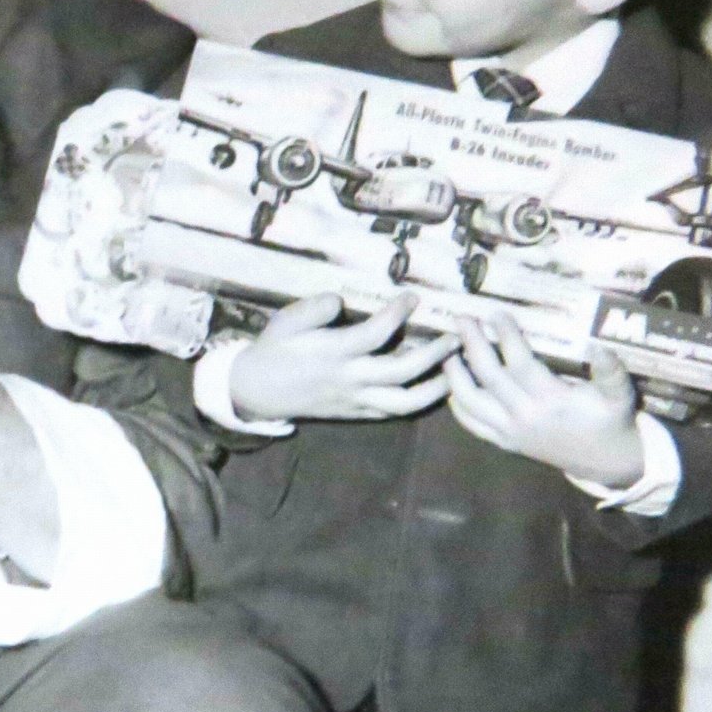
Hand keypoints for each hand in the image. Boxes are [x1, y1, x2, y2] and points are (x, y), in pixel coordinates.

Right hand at [228, 293, 455, 421]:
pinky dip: (416, 403)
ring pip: (404, 402)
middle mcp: (349, 379)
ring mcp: (354, 401)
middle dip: (435, 354)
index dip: (398, 313)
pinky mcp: (354, 413)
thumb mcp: (286, 320)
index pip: (376, 333)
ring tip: (455, 371)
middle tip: (456, 337)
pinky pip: (391, 413)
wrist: (255, 392)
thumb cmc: (273, 350)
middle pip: (402, 370)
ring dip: (435, 388)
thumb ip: (315, 308)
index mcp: (333, 353)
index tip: (413, 297)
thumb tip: (341, 300)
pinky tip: (431, 389)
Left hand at [443, 315, 643, 485]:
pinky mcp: (504, 442)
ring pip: (471, 402)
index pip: (520, 364)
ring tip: (449, 350)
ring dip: (455, 375)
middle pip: (488, 377)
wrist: (604, 461)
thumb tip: (601, 347)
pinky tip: (451, 384)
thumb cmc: (610, 420)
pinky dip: (457, 405)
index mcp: (552, 401)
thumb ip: (612, 372)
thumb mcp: (619, 395)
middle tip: (462, 319)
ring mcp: (511, 432)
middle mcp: (525, 416)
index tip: (497, 314)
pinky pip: (472, 424)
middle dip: (472, 345)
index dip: (506, 337)